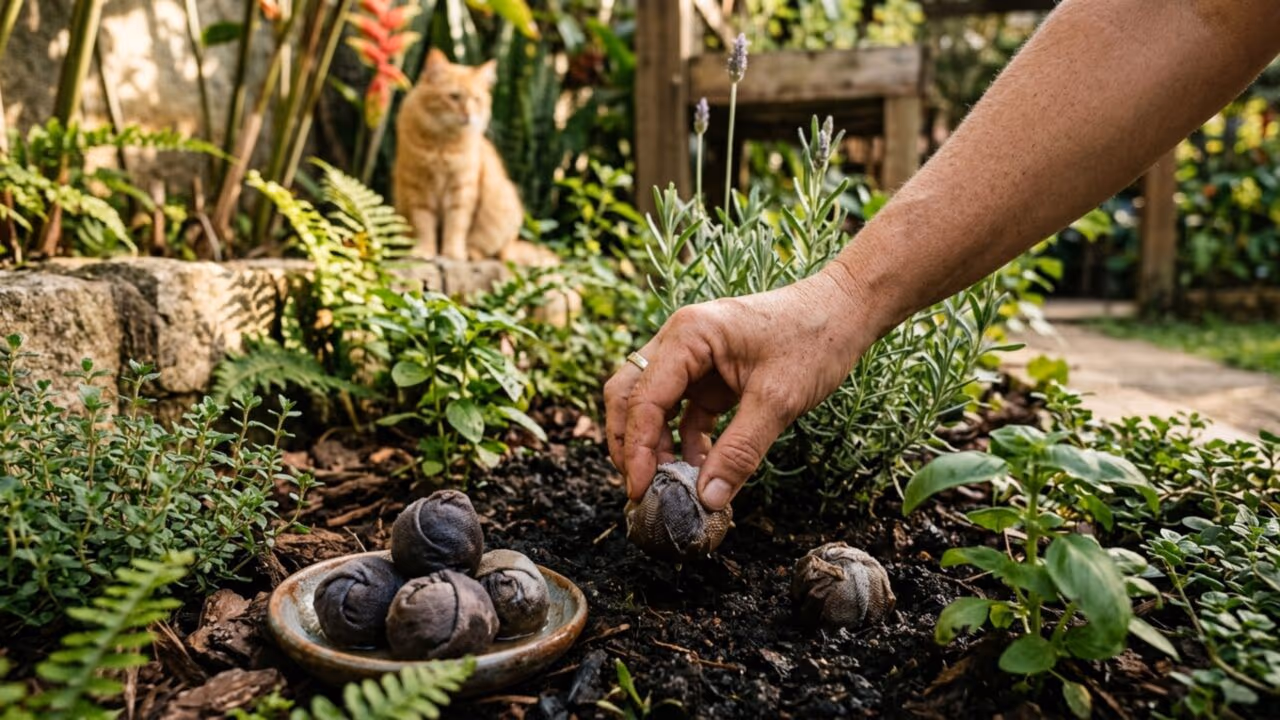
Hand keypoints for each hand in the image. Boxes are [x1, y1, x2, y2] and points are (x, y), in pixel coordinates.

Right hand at [605, 268, 872, 510]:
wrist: (846, 311)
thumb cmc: (815, 340)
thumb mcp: (778, 400)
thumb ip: (740, 451)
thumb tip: (708, 501)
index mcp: (689, 335)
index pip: (644, 398)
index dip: (636, 448)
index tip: (640, 491)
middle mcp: (681, 340)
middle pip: (631, 395)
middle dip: (630, 443)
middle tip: (640, 489)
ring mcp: (694, 357)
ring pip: (652, 404)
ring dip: (655, 444)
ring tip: (669, 485)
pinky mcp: (712, 374)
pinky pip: (683, 411)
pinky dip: (684, 440)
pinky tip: (698, 469)